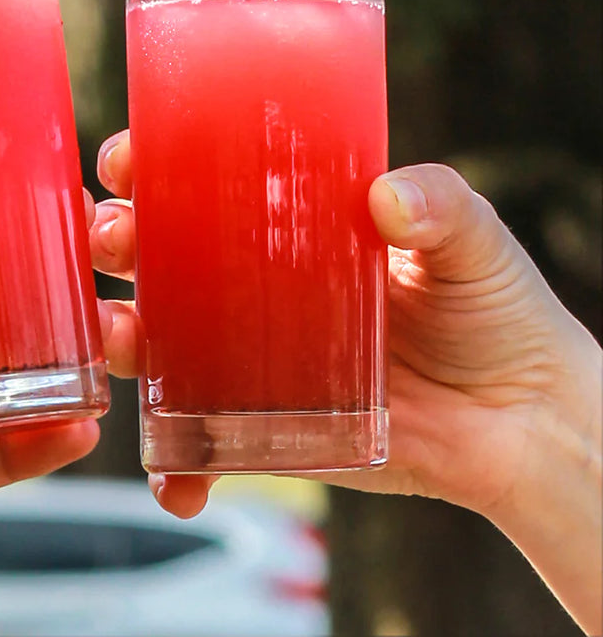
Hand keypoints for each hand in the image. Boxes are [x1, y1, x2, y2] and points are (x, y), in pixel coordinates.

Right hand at [90, 130, 600, 633]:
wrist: (524, 422)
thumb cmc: (495, 309)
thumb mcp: (471, 239)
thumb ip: (439, 205)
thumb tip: (387, 198)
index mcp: (285, 221)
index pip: (199, 181)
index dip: (150, 166)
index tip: (128, 159)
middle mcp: (252, 283)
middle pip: (158, 253)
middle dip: (116, 239)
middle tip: (117, 238)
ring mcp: (248, 354)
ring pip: (157, 341)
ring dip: (119, 338)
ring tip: (122, 337)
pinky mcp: (261, 425)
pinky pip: (199, 444)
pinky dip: (177, 466)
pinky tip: (178, 481)